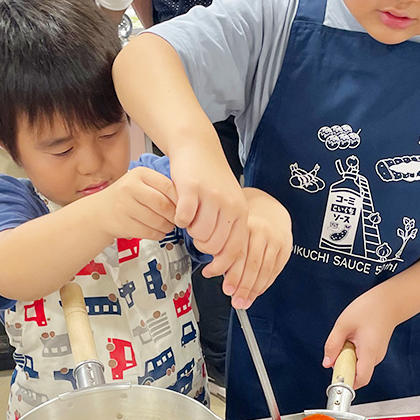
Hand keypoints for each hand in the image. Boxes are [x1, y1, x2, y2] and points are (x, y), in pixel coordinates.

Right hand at [98, 168, 178, 241]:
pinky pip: (148, 232)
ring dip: (167, 227)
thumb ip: (162, 188)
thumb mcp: (142, 183)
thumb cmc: (127, 197)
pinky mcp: (122, 223)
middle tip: (178, 219)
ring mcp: (124, 206)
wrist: (100, 211)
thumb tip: (186, 202)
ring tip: (168, 226)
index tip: (184, 207)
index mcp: (139, 174)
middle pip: (163, 205)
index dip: (180, 200)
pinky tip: (158, 232)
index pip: (168, 186)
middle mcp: (130, 187)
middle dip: (174, 216)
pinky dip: (158, 235)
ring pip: (157, 221)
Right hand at [169, 140, 247, 274]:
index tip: (211, 272)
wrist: (197, 147)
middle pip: (213, 244)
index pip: (234, 249)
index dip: (221, 265)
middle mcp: (229, 204)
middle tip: (196, 229)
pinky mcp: (191, 188)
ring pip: (198, 234)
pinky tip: (180, 209)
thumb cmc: (210, 179)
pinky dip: (178, 219)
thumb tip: (221, 259)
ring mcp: (211, 196)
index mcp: (241, 210)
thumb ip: (228, 227)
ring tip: (190, 216)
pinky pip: (182, 219)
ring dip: (189, 230)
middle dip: (201, 243)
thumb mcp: (227, 202)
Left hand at [219, 190, 292, 307]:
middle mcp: (261, 231)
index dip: (231, 274)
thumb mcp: (233, 231)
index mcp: (245, 226)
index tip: (225, 288)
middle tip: (235, 300)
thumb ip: (223, 249)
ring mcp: (275, 240)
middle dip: (243, 286)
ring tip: (244, 301)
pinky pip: (274, 271)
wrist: (271, 211)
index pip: (238, 254)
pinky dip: (264, 284)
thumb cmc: (248, 224)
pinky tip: (255, 292)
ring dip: (253, 290)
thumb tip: (210, 272)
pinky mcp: (285, 249)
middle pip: (252, 264)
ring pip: (264, 270)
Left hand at [322, 290, 398, 389]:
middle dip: (343, 366)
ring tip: (348, 338)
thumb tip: (327, 362)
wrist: (389, 301)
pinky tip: (352, 337)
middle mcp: (375, 357)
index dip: (346, 382)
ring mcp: (376, 354)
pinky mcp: (375, 350)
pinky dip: (352, 352)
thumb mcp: (343, 324)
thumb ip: (333, 344)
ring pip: (357, 365)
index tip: (335, 376)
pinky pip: (360, 358)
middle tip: (339, 348)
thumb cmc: (370, 308)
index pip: (359, 380)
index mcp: (369, 352)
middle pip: (356, 374)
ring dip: (347, 357)